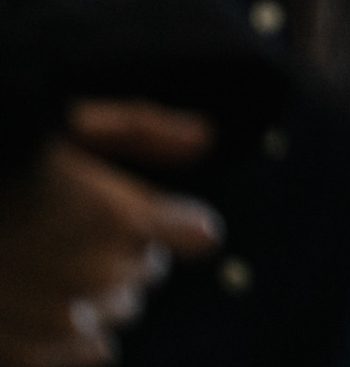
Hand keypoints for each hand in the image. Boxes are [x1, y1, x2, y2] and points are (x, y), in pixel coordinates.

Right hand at [0, 102, 221, 366]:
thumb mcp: (65, 125)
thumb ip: (139, 130)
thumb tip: (203, 139)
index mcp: (119, 218)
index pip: (195, 234)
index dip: (173, 220)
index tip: (148, 213)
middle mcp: (101, 275)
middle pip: (148, 271)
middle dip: (120, 252)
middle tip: (66, 230)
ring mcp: (64, 322)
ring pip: (121, 313)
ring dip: (96, 294)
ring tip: (43, 265)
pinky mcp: (27, 355)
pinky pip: (91, 356)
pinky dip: (75, 338)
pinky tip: (41, 307)